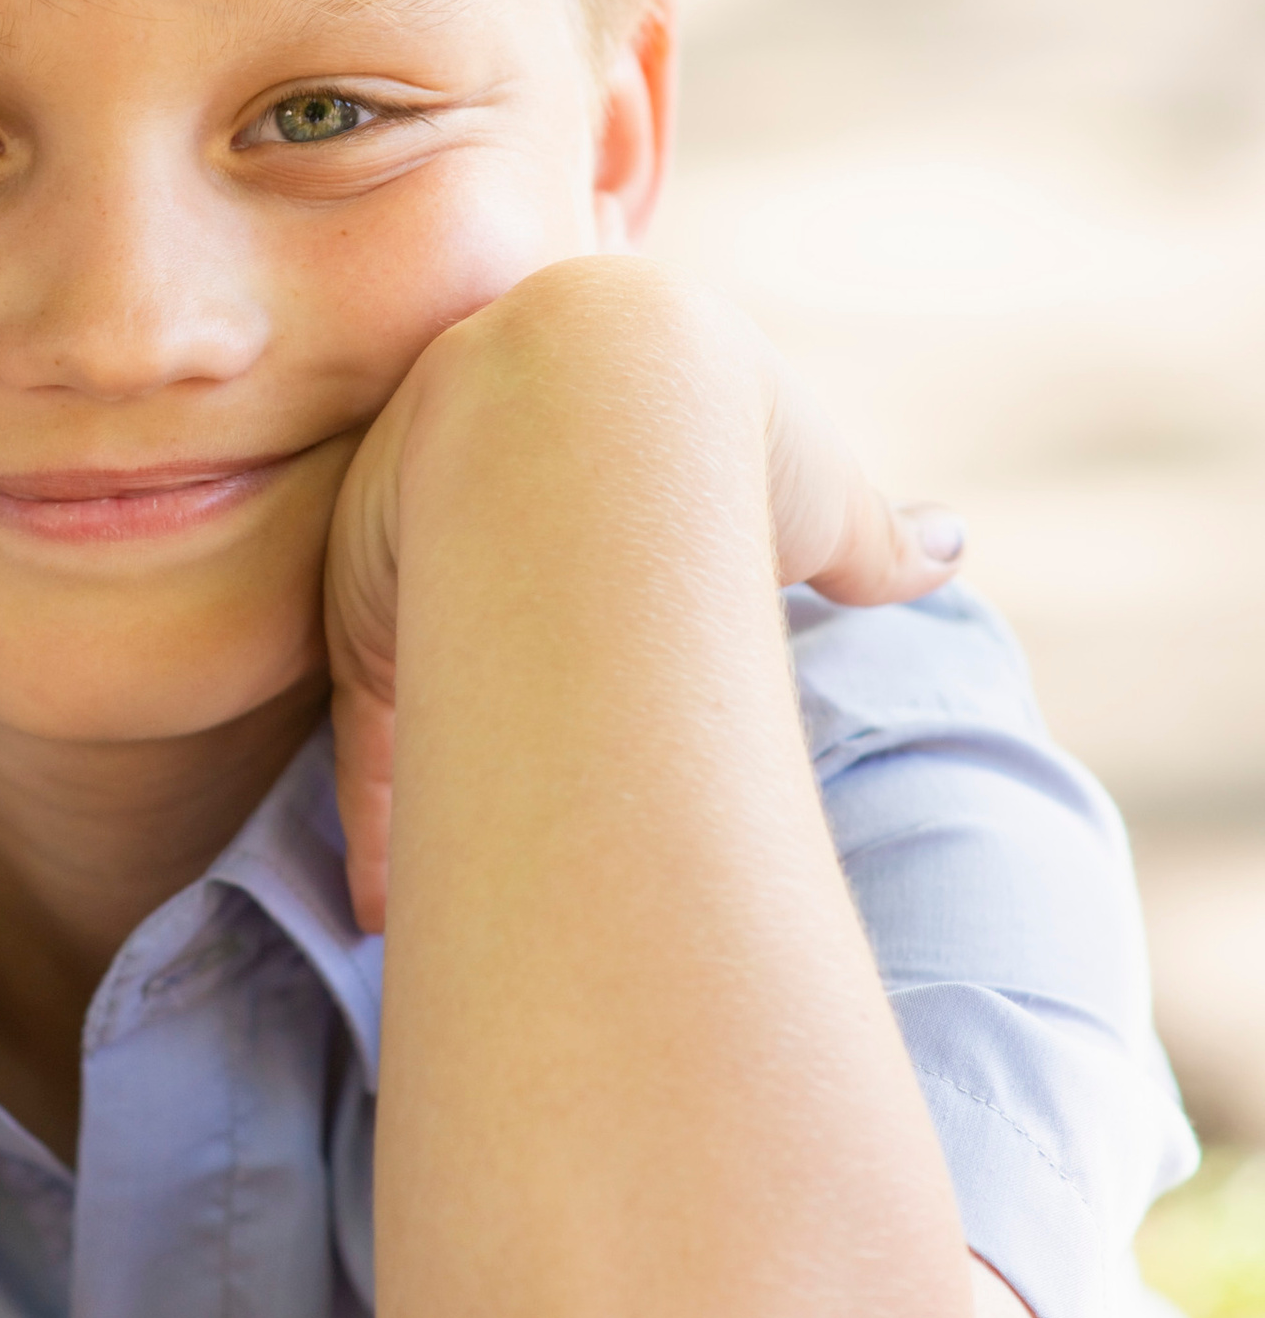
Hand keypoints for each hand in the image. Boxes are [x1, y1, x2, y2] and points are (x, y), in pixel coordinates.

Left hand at [323, 260, 963, 934]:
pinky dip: (387, 819)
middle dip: (494, 693)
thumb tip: (951, 547)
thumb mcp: (825, 489)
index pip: (574, 529)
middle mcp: (473, 483)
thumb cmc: (745, 438)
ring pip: (418, 675)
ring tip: (436, 901)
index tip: (615, 687)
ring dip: (437, 781)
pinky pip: (371, 729)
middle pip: (477, 601)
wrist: (631, 408)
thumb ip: (872, 532)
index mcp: (578, 434)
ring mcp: (411, 552)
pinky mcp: (368, 622)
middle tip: (526, 806)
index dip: (597, 611)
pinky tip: (384, 909)